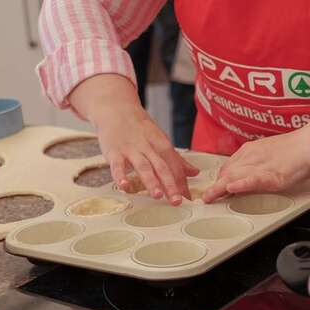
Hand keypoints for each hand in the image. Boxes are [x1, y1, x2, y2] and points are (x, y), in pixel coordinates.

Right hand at [69, 74, 198, 204]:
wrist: (115, 108)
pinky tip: (125, 186)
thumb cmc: (139, 128)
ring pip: (143, 166)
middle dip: (171, 185)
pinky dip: (121, 176)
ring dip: (151, 181)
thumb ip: (177, 159)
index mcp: (162, 145)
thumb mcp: (160, 140)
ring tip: (158, 195)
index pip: (175, 166)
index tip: (188, 198)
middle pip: (162, 167)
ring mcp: (131, 150)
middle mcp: (149, 148)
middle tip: (177, 201)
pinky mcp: (114, 152)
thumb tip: (195, 172)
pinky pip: (118, 165)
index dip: (182, 182)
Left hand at [202, 131, 309, 201]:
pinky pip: (252, 180)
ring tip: (209, 198)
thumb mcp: (271, 152)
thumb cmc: (297, 148)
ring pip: (234, 176)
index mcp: (251, 150)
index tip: (215, 188)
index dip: (220, 179)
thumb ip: (259, 161)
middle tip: (206, 198)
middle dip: (215, 186)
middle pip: (227, 172)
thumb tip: (251, 172)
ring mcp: (261, 166)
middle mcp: (251, 156)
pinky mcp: (271, 175)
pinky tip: (231, 189)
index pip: (229, 166)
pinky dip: (240, 185)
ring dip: (219, 188)